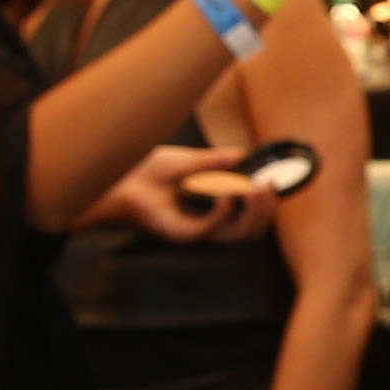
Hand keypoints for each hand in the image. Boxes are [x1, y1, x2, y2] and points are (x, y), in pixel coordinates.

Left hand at [101, 145, 267, 244]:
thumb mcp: (190, 160)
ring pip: (238, 234)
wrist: (117, 178)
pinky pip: (211, 229)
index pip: (250, 215)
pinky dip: (224, 212)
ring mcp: (195, 231)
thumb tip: (244, 155)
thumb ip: (217, 161)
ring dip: (252, 213)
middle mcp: (207, 223)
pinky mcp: (181, 234)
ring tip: (257, 189)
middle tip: (268, 186)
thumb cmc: (146, 172)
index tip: (272, 181)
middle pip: (251, 228)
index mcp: (211, 208)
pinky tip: (228, 194)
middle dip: (266, 209)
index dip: (266, 203)